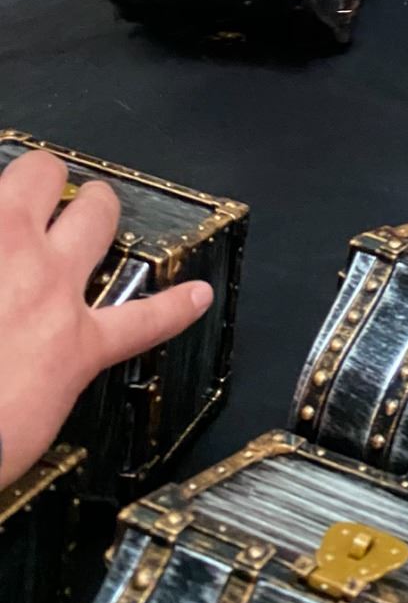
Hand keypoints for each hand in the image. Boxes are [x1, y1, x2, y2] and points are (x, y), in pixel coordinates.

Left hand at [0, 149, 212, 488]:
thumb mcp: (30, 429)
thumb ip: (46, 387)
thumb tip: (36, 381)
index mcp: (72, 347)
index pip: (146, 321)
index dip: (175, 307)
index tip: (194, 295)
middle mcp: (46, 283)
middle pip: (97, 209)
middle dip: (90, 205)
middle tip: (77, 214)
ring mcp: (5, 251)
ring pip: (38, 174)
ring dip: (35, 178)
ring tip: (29, 187)